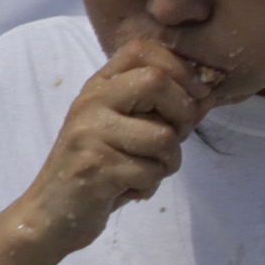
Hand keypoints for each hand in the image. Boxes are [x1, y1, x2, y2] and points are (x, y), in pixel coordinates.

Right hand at [13, 39, 216, 257]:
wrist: (53, 215)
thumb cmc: (100, 170)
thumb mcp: (134, 133)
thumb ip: (170, 111)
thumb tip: (212, 92)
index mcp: (99, 87)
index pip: (142, 48)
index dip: (180, 67)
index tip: (197, 94)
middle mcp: (90, 102)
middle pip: (157, 81)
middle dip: (183, 115)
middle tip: (173, 141)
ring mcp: (89, 132)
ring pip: (163, 135)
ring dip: (168, 162)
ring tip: (145, 172)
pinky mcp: (94, 166)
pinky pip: (151, 171)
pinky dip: (150, 186)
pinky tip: (128, 190)